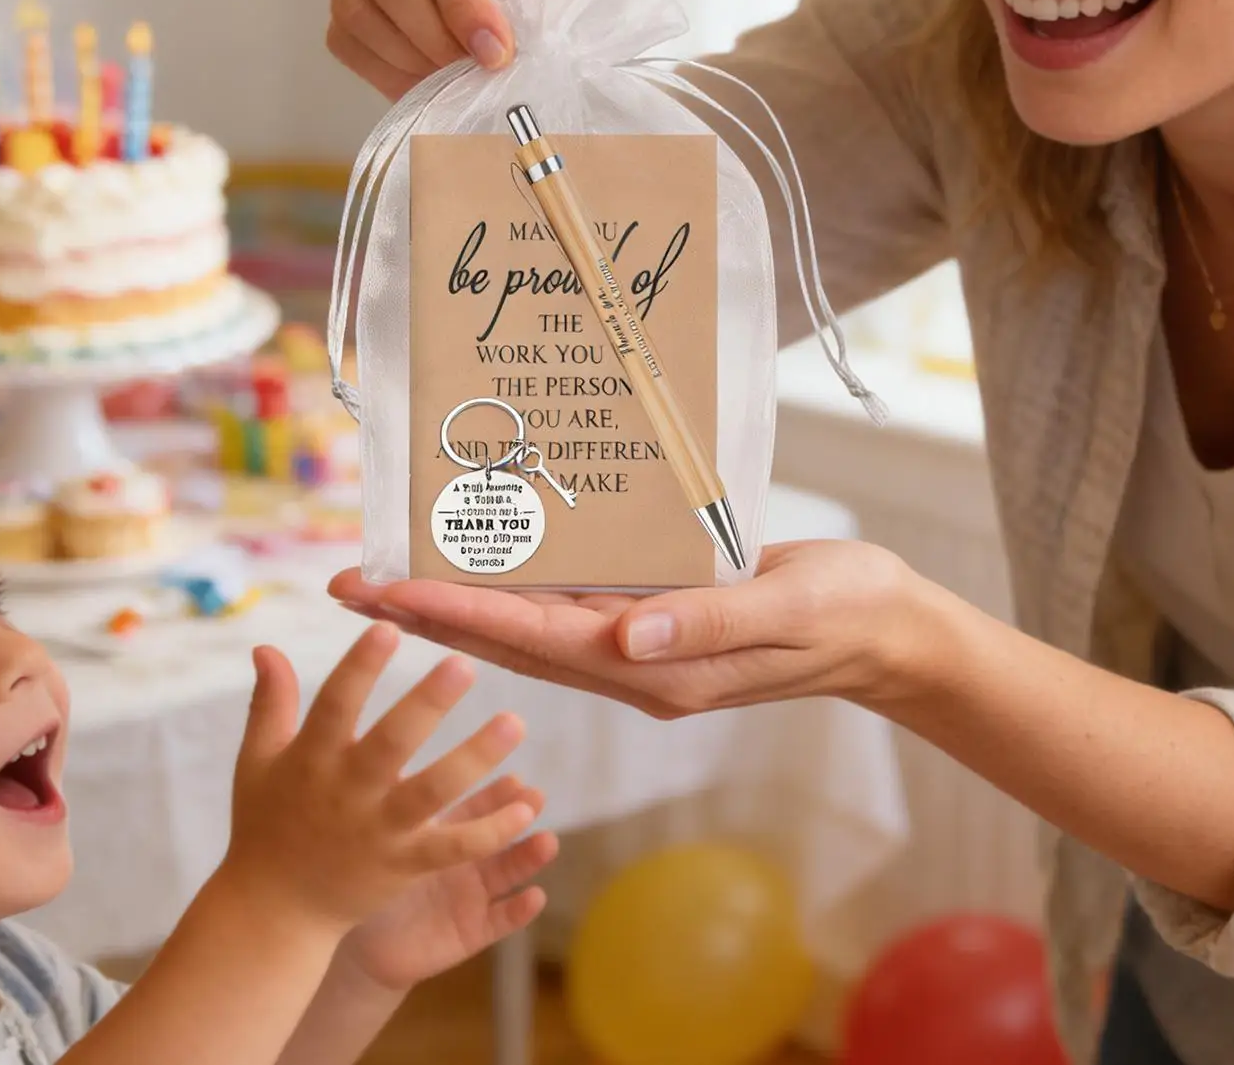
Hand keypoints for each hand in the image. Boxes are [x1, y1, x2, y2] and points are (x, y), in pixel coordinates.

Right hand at [223, 624, 536, 930]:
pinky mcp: (405, 866)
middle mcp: (347, 793)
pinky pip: (454, 848)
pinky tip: (526, 806)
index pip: (336, 704)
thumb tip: (266, 645)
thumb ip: (271, 702)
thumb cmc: (266, 823)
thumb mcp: (256, 760)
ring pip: (433, 793)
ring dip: (474, 758)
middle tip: (464, 664)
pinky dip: (491, 831)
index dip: (360, 667)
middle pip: (391, 743)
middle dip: (427, 704)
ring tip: (514, 722)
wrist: (274, 911)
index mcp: (310, 759)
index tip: (390, 628)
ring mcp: (380, 832)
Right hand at [328, 0, 596, 98]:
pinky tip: (426, 83)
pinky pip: (344, 39)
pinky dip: (383, 71)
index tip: (498, 55)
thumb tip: (530, 29)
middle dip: (435, 39)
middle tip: (476, 73)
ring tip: (455, 79)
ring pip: (358, 10)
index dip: (465, 6)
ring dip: (409, 58)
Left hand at [330, 540, 930, 719]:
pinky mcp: (652, 626)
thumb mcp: (785, 608)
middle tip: (348, 589)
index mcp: (657, 668)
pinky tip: (481, 566)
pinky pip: (565, 613)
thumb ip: (708, 624)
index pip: (534, 639)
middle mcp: (633, 665)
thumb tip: (625, 635)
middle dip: (424, 617)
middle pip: (506, 644)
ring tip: (386, 579)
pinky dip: (511, 594)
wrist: (886, 633)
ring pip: (524, 632)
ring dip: (453, 607)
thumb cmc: (845, 611)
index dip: (456, 613)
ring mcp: (639, 650)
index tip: (388, 592)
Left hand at [338, 775, 557, 992]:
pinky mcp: (470, 933)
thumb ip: (393, 801)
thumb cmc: (366, 882)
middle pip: (497, 834)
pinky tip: (536, 896)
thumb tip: (389, 746)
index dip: (494, 794)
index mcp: (442, 835)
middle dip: (518, 815)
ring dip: (527, 858)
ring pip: (505, 874)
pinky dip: (519, 912)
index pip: (473, 808)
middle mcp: (462, 861)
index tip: (514, 777)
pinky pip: (498, 922)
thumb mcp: (382, 837)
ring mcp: (470, 897)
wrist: (359, 947)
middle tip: (537, 797)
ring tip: (547, 842)